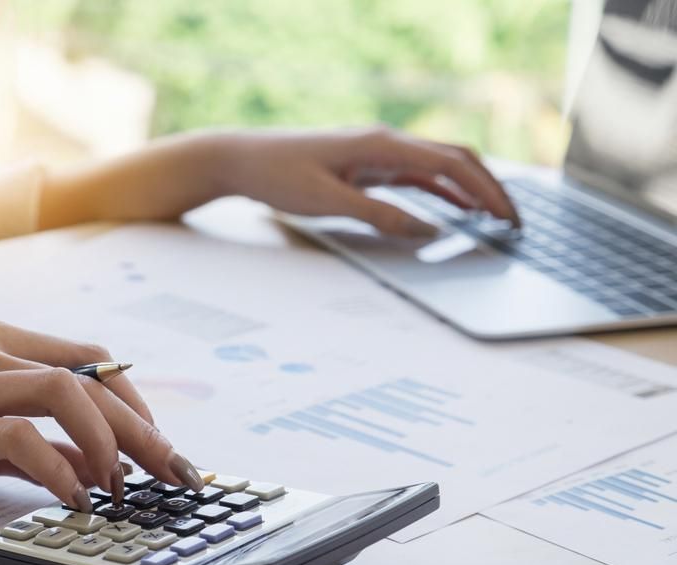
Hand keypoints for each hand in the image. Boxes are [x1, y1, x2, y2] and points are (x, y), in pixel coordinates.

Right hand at [0, 319, 203, 515]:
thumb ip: (32, 438)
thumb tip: (96, 465)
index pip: (91, 360)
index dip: (136, 402)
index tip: (161, 445)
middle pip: (91, 377)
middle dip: (144, 428)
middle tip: (174, 471)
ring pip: (63, 391)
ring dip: (109, 441)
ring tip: (123, 485)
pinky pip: (16, 436)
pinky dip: (57, 466)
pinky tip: (73, 496)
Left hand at [219, 126, 520, 236]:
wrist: (240, 159)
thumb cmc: (277, 175)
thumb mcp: (328, 202)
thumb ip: (380, 216)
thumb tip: (427, 230)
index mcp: (381, 144)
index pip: (452, 164)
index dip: (486, 192)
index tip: (508, 218)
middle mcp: (385, 142)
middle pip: (455, 160)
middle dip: (489, 189)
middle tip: (514, 222)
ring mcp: (377, 152)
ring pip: (438, 167)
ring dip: (469, 190)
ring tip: (495, 220)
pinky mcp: (366, 165)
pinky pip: (414, 176)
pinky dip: (440, 192)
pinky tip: (454, 211)